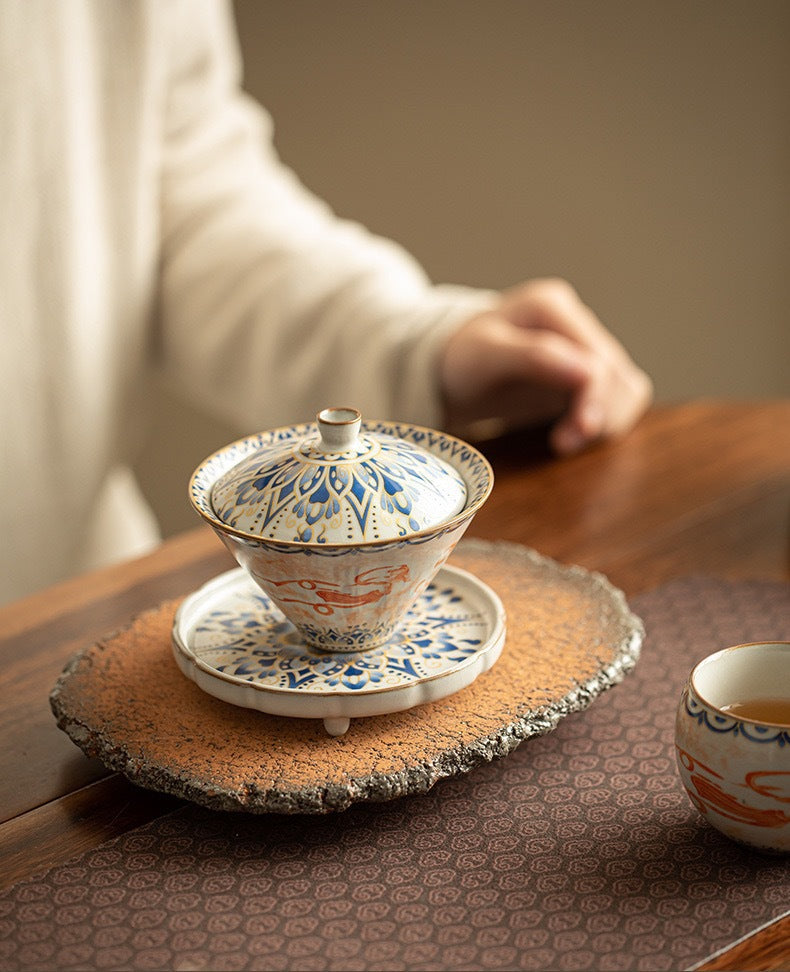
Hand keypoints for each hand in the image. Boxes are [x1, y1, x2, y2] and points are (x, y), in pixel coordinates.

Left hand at [439, 278, 652, 453]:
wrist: (453, 368)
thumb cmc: (464, 360)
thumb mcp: (484, 356)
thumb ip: (532, 357)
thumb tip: (588, 373)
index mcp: (550, 307)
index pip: (596, 360)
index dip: (592, 403)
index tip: (566, 441)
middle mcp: (575, 321)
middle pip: (617, 375)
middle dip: (597, 416)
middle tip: (563, 444)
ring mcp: (586, 345)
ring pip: (627, 386)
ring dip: (608, 420)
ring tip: (569, 439)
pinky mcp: (590, 371)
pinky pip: (621, 396)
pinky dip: (610, 419)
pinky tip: (577, 430)